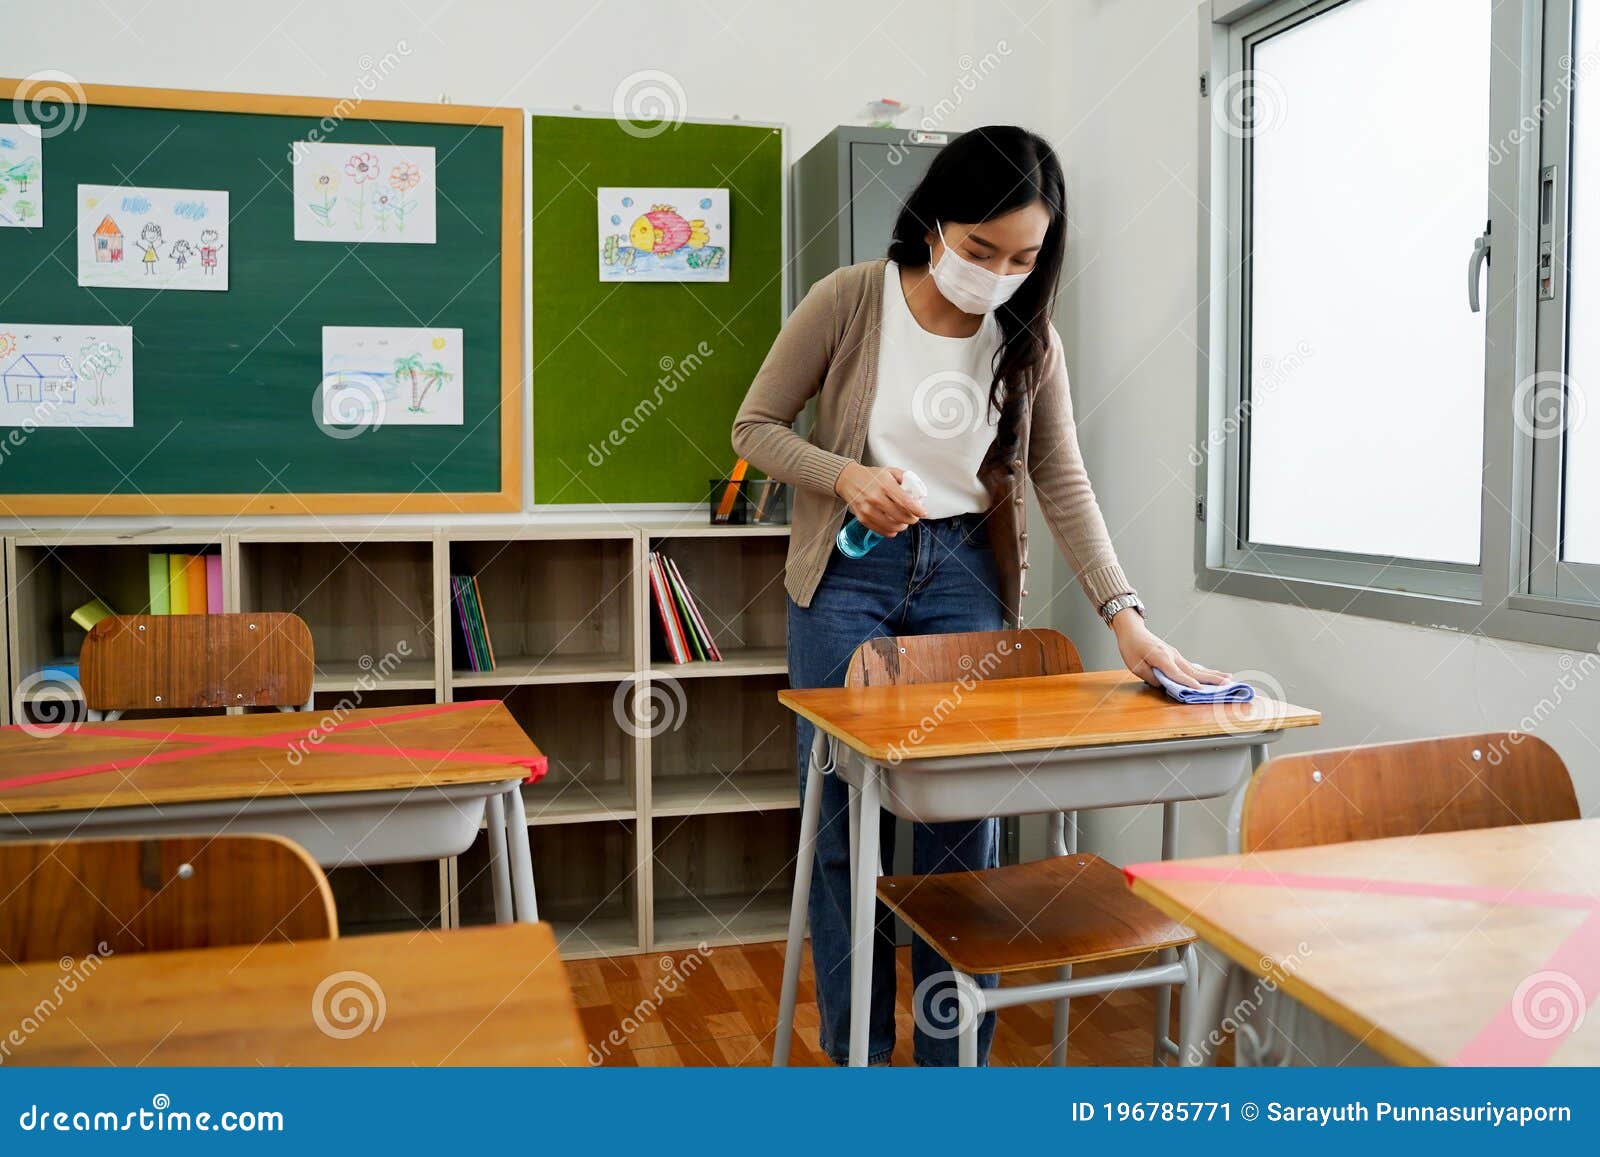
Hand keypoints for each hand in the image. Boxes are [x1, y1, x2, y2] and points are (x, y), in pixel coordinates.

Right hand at [834, 462, 926, 535]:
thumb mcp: (889, 471)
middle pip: (901, 516)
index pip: (905, 502)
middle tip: (914, 517)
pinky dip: (891, 532)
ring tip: (904, 522)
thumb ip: (905, 478)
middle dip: (912, 519)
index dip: (917, 510)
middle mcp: (876, 498)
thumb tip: (918, 490)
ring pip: (892, 526)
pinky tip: (894, 527)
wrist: (848, 480)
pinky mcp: (863, 519)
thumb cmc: (871, 476)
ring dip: (902, 526)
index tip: (923, 512)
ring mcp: (868, 510)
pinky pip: (882, 531)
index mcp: (884, 485)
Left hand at [1110, 610, 1229, 689]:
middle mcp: (1173, 656)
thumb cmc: (1131, 647)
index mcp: (1162, 658)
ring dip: (1213, 674)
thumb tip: (1165, 686)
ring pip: (1196, 668)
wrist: (1133, 631)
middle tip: (1227, 684)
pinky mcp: (1175, 655)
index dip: (1188, 683)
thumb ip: (1151, 677)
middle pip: (1194, 671)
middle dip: (1212, 678)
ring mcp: (1176, 655)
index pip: (1178, 674)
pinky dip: (1204, 671)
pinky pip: (1192, 666)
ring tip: (1228, 678)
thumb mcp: (1136, 666)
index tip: (1201, 690)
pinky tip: (1213, 675)